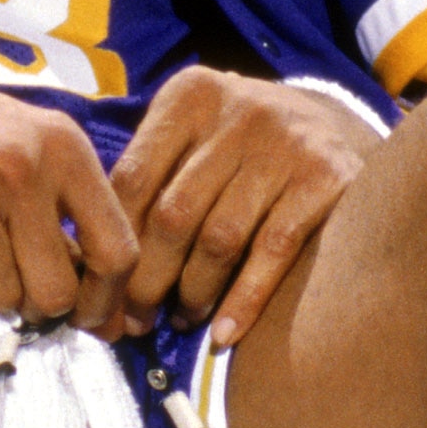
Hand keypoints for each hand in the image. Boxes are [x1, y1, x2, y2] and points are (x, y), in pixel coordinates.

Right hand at [0, 68, 137, 330]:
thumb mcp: (26, 145)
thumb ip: (68, 213)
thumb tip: (106, 313)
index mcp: (61, 145)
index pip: (115, 250)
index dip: (105, 300)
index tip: (92, 317)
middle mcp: (19, 168)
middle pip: (54, 292)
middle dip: (38, 304)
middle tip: (17, 285)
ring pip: (3, 301)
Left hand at [110, 66, 377, 345]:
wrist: (330, 124)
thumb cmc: (239, 143)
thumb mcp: (194, 134)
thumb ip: (151, 176)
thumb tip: (97, 260)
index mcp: (190, 95)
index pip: (133, 178)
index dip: (113, 242)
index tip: (103, 290)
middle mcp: (239, 110)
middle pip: (173, 213)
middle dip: (148, 278)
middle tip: (135, 319)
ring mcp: (285, 143)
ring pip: (219, 238)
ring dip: (194, 292)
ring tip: (182, 319)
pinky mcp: (326, 177)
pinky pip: (273, 252)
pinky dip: (243, 300)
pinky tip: (222, 332)